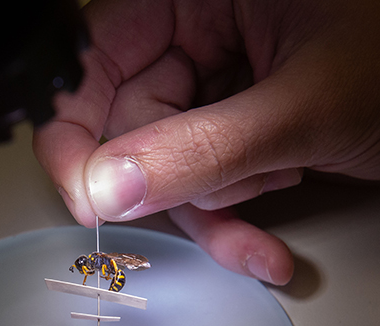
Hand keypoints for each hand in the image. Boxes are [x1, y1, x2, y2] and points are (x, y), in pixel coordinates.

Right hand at [33, 0, 379, 283]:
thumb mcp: (304, 106)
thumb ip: (203, 150)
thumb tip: (112, 187)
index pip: (93, 61)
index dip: (75, 132)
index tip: (87, 196)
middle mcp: (195, 33)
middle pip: (132, 129)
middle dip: (173, 188)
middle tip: (213, 208)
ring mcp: (213, 84)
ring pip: (167, 168)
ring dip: (213, 211)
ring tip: (265, 220)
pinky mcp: (229, 126)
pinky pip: (201, 181)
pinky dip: (229, 217)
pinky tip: (261, 239)